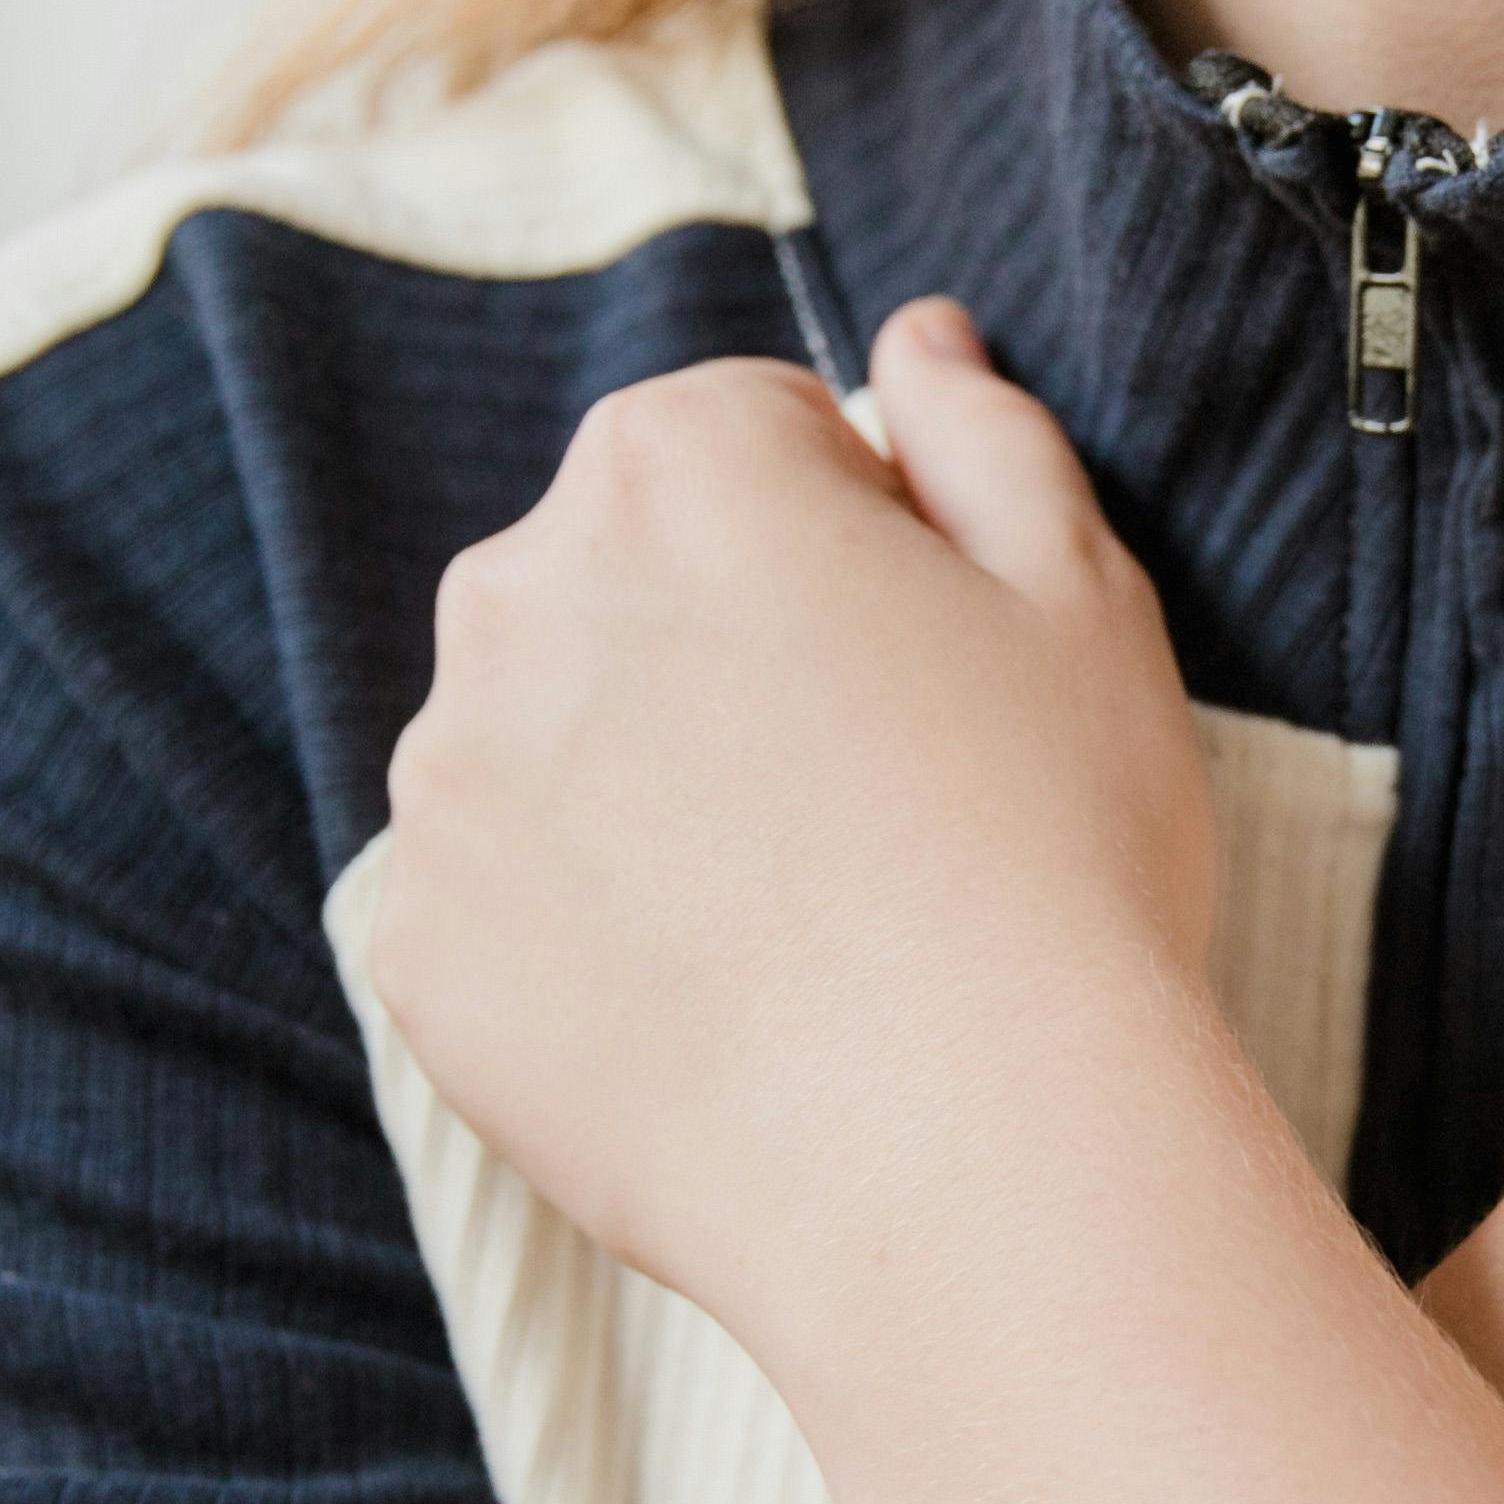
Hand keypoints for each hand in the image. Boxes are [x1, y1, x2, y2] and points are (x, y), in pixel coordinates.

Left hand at [355, 304, 1218, 1328]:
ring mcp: (445, 782)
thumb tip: (913, 339)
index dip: (865, 546)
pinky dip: (586, 946)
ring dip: (644, 798)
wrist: (971, 1164)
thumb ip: (983, 436)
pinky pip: (501, 911)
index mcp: (677, 465)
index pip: (752, 441)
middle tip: (874, 809)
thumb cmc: (1058, 863)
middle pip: (624, 582)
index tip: (931, 671)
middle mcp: (516, 592)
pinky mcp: (420, 952)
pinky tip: (716, 1013)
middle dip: (724, 655)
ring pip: (550, 747)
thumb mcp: (1083, 602)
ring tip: (798, 928)